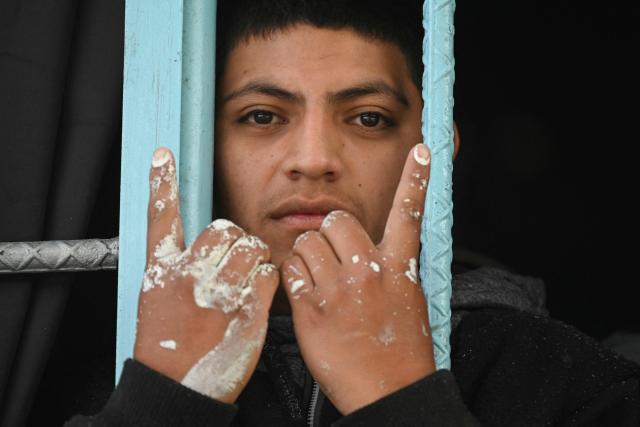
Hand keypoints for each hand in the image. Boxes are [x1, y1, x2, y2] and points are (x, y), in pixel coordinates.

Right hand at [134, 147, 277, 402]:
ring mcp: (219, 291)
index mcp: (162, 272)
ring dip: (253, 258)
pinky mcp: (247, 308)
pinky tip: (255, 296)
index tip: (163, 155)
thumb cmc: (169, 347)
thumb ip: (177, 271)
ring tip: (244, 280)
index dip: (162, 184)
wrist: (178, 387)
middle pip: (224, 229)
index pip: (160, 218)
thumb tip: (195, 249)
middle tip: (232, 264)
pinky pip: (268, 273)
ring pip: (250, 246)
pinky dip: (267, 280)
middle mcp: (189, 276)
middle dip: (233, 241)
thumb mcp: (157, 302)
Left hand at [281, 144, 434, 413]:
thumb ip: (393, 268)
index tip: (422, 150)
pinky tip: (310, 298)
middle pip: (337, 218)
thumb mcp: (409, 300)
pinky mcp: (311, 307)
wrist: (388, 393)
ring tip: (322, 282)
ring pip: (308, 241)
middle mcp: (370, 271)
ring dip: (310, 255)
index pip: (410, 213)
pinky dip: (295, 278)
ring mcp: (339, 289)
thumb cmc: (400, 348)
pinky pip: (292, 270)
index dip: (416, 179)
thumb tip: (376, 246)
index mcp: (400, 268)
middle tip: (335, 257)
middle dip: (331, 232)